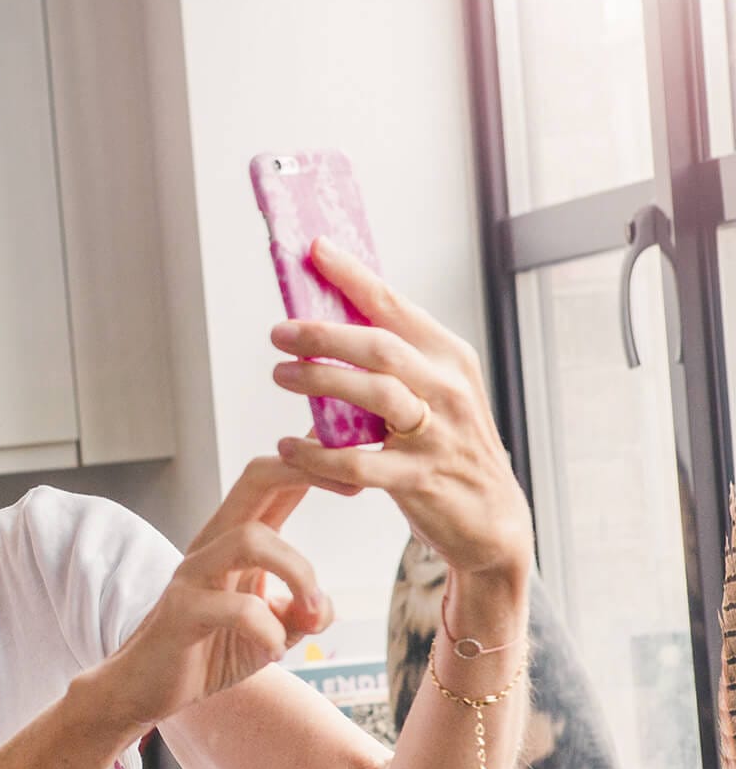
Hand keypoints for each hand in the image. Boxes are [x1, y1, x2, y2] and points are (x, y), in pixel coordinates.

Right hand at [99, 457, 330, 731]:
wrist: (147, 688)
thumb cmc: (209, 650)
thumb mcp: (273, 629)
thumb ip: (303, 611)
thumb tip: (323, 608)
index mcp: (234, 540)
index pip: (273, 482)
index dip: (316, 463)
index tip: (358, 466)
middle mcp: (212, 544)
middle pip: (256, 479)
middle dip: (309, 472)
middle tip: (354, 488)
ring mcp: (193, 574)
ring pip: (251, 538)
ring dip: (299, 573)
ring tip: (311, 615)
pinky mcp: (182, 611)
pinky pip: (238, 607)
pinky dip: (269, 631)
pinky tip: (273, 651)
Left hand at [269, 238, 533, 578]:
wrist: (490, 518)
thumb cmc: (446, 445)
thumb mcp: (431, 391)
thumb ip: (389, 360)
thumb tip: (325, 324)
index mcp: (447, 356)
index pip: (394, 305)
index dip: (353, 275)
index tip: (316, 249)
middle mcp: (447, 388)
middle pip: (380, 346)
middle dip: (324, 334)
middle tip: (279, 331)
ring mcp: (437, 433)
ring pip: (375, 395)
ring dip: (321, 381)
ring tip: (280, 375)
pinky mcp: (419, 478)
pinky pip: (359, 462)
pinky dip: (318, 454)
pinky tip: (289, 446)